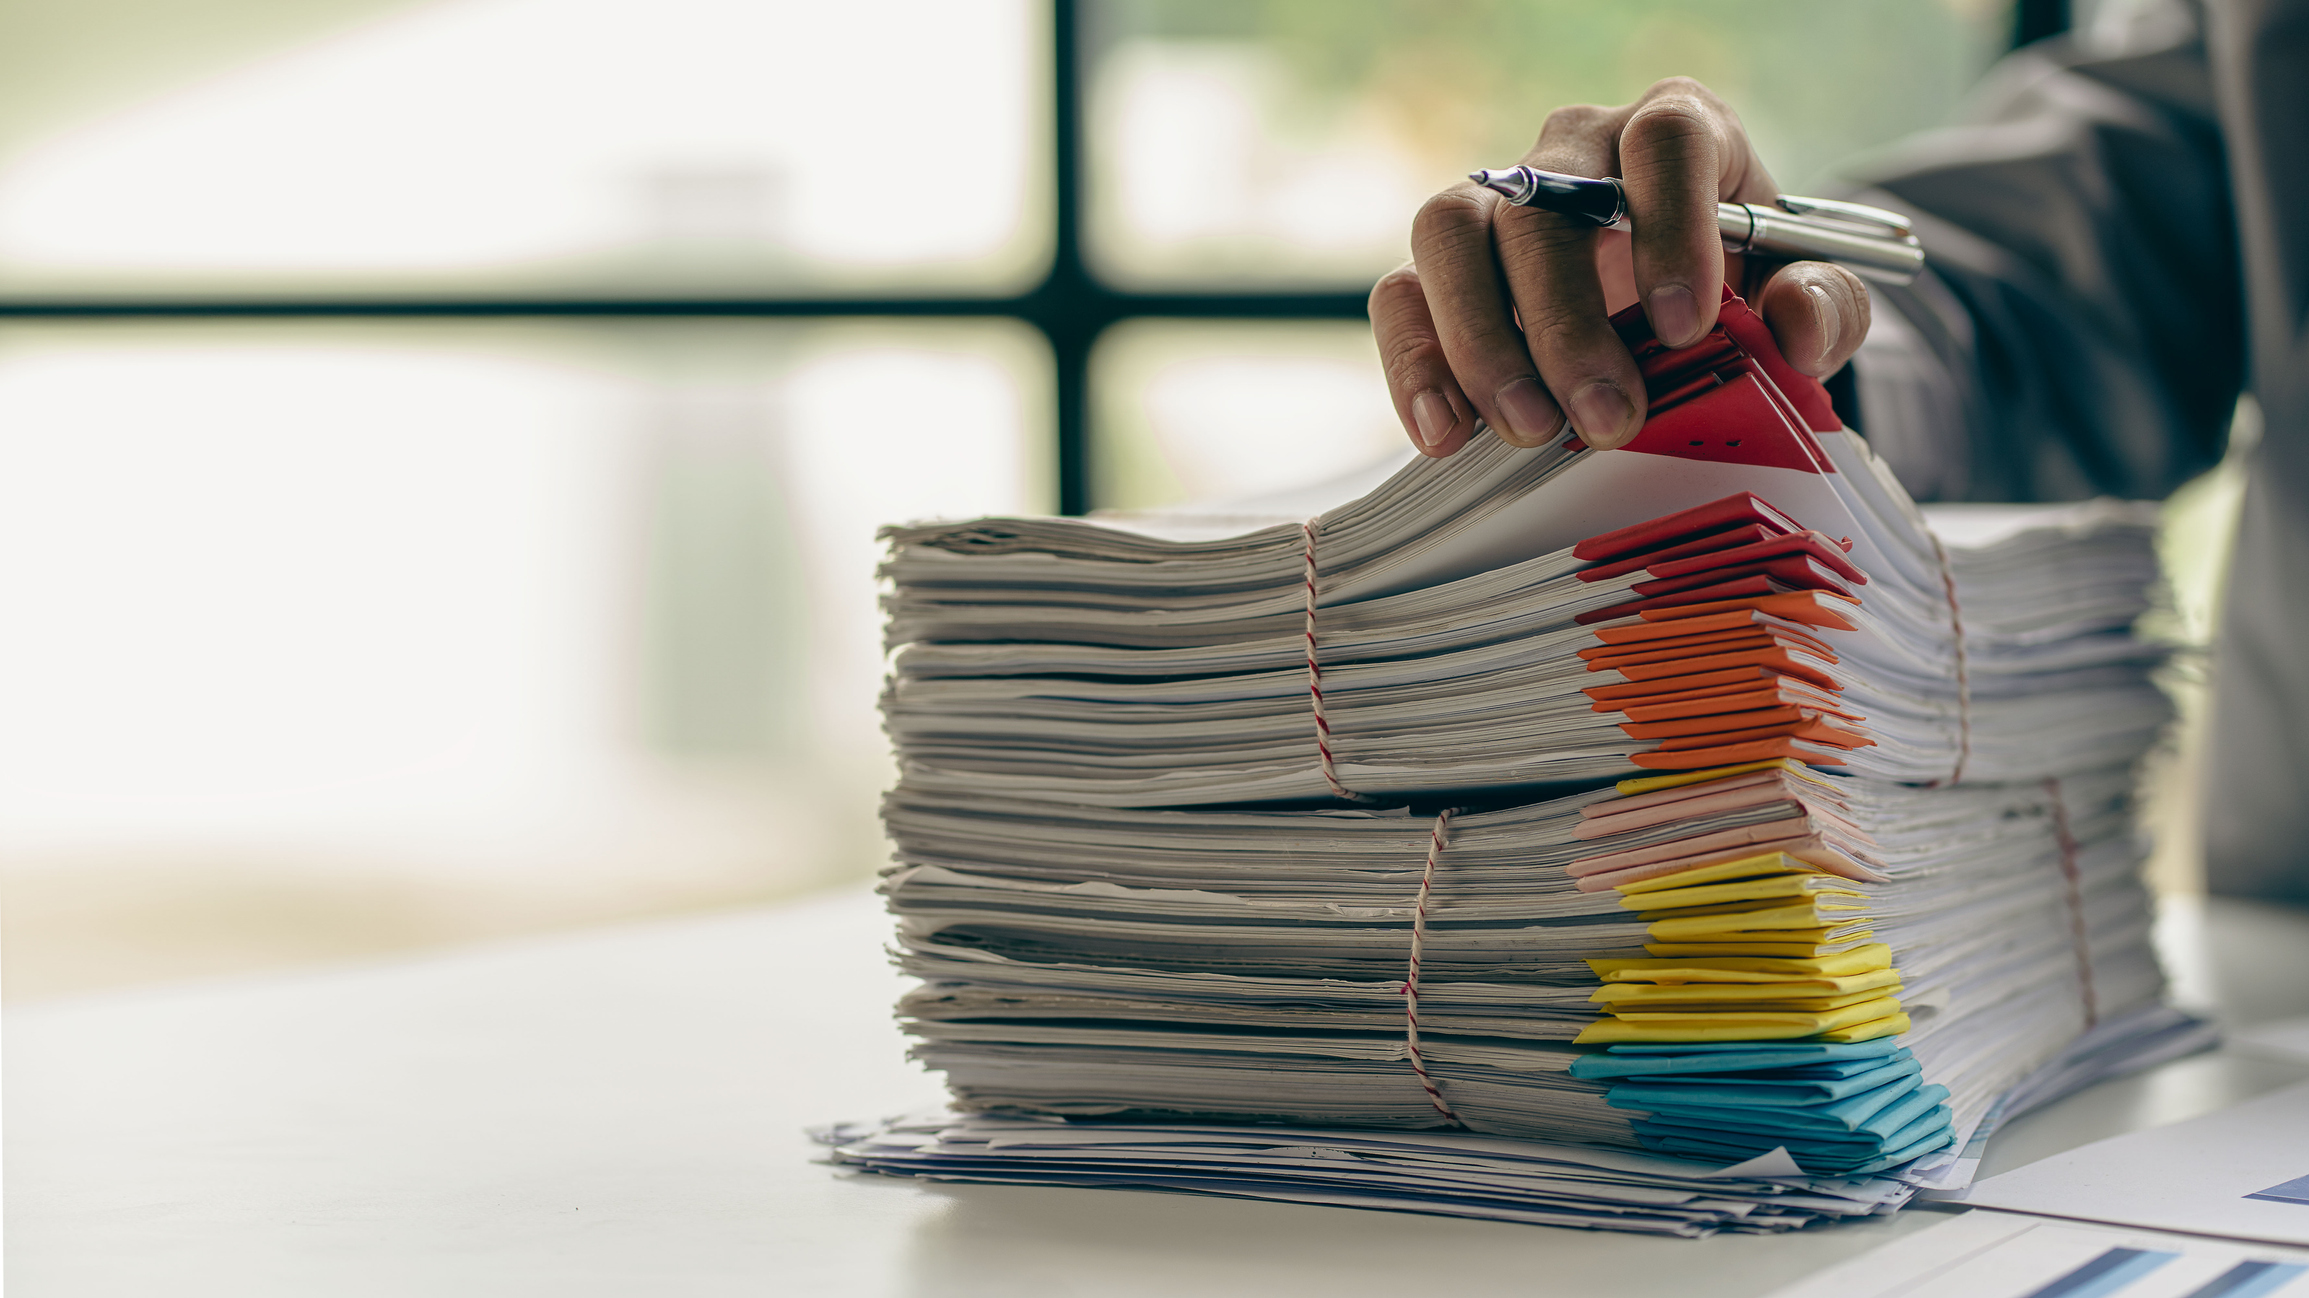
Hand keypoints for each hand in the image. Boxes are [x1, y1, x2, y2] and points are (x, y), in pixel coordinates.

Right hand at [1370, 77, 1871, 457]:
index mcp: (1676, 131)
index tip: (1686, 327)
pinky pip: (1402, 294)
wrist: (1679, 316)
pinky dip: (1415, 364)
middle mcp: (1575, 151)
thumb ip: (1825, 305)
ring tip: (1527, 430)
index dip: (1673, 227)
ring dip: (1483, 339)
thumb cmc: (1743, 293)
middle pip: (1543, 206)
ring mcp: (1497, 202)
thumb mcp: (1804, 299)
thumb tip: (1793, 321)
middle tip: (1606, 420)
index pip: (1664, 141)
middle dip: (1570, 324)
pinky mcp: (1442, 267)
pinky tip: (1446, 434)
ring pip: (1451, 231)